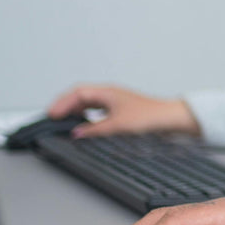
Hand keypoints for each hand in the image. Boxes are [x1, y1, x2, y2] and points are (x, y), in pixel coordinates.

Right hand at [46, 83, 198, 137]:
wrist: (172, 120)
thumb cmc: (150, 117)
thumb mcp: (118, 125)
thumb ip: (95, 130)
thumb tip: (77, 133)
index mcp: (108, 92)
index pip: (78, 93)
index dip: (62, 103)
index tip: (52, 114)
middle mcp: (111, 94)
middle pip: (81, 96)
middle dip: (65, 106)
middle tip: (53, 118)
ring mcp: (116, 101)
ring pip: (89, 103)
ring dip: (76, 111)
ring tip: (65, 122)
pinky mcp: (121, 110)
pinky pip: (97, 110)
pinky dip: (87, 116)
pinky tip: (85, 125)